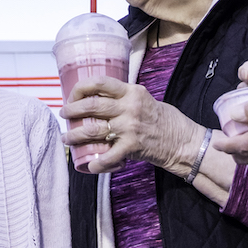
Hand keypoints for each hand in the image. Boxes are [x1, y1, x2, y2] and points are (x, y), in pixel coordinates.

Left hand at [59, 75, 200, 175]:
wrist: (183, 141)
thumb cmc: (162, 119)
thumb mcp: (144, 99)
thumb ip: (123, 98)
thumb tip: (96, 99)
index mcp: (131, 92)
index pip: (99, 83)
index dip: (80, 88)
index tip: (72, 95)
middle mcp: (129, 107)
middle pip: (91, 105)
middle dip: (71, 110)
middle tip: (64, 114)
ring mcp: (130, 127)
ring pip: (94, 129)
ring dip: (75, 135)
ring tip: (67, 138)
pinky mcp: (133, 147)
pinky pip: (109, 155)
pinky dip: (97, 162)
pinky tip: (88, 164)